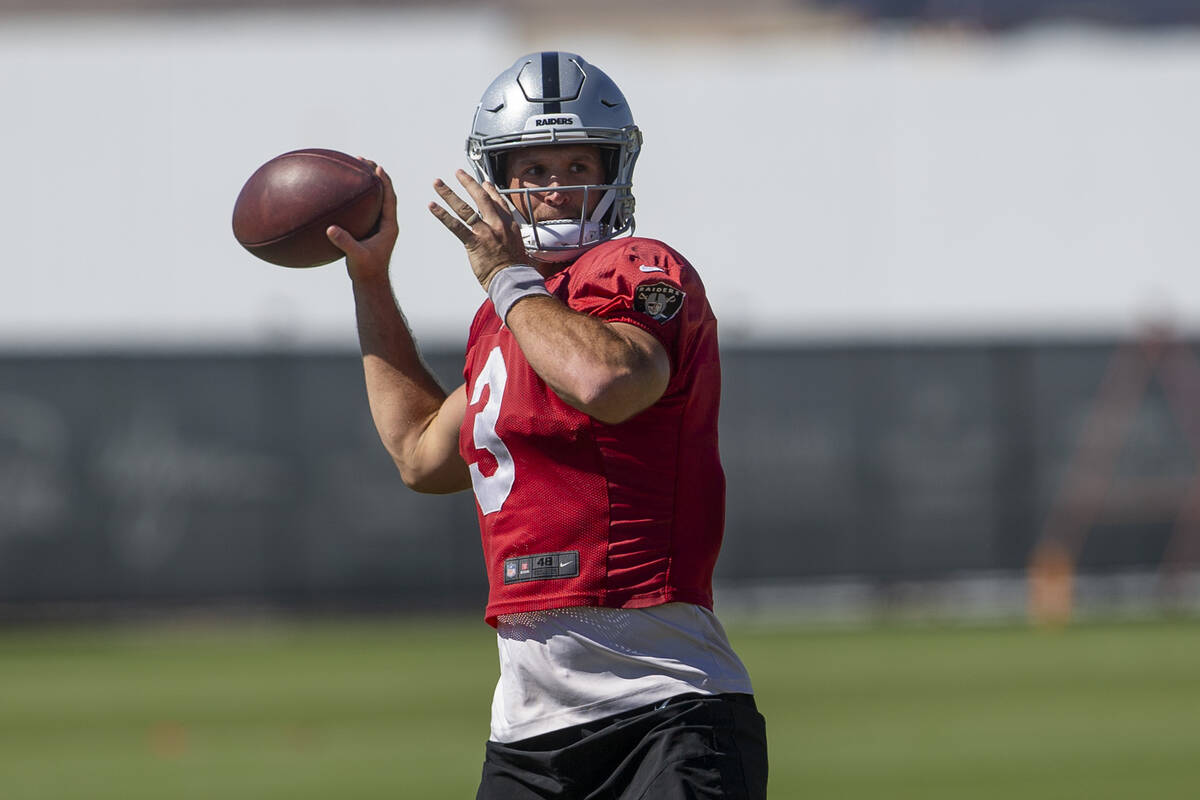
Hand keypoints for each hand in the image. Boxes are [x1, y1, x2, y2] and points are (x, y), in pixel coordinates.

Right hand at [327, 160, 398, 283]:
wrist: (370, 281)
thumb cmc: (367, 270)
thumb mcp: (356, 256)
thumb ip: (345, 242)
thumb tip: (330, 229)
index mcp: (389, 226)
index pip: (390, 198)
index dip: (385, 182)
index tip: (377, 167)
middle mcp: (386, 222)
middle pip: (384, 193)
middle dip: (375, 175)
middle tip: (362, 160)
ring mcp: (378, 225)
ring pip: (375, 199)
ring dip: (366, 183)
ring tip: (354, 168)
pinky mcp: (369, 229)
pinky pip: (365, 208)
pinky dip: (357, 197)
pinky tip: (342, 192)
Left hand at [429, 169, 527, 290]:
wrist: (514, 279)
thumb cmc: (516, 269)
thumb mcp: (518, 248)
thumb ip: (510, 238)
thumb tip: (506, 240)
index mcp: (509, 225)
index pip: (498, 201)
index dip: (490, 190)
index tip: (484, 183)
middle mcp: (497, 224)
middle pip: (481, 197)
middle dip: (468, 182)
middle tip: (458, 173)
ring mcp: (485, 232)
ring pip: (465, 208)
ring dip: (449, 193)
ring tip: (438, 184)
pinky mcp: (474, 242)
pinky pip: (455, 225)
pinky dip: (442, 214)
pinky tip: (433, 206)